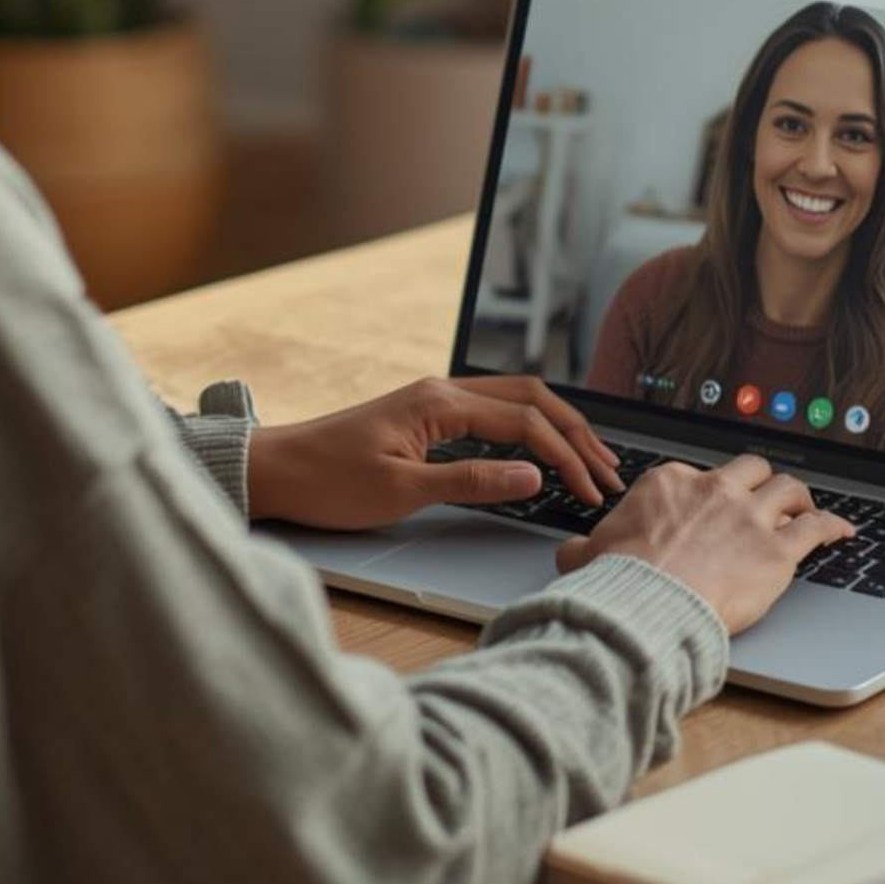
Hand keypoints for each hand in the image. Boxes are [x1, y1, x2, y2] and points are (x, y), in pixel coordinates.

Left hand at [247, 376, 625, 531]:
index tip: (593, 492)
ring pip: (514, 402)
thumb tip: (533, 475)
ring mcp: (433, 401)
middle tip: (609, 472)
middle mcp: (441, 391)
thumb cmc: (326, 482)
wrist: (275, 471)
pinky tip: (541, 451)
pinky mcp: (425, 417)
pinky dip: (528, 430)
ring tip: (589, 461)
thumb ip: (471, 482)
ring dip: (556, 428)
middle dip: (576, 434)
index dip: (567, 457)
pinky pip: (492, 413)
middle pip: (531, 399)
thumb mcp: (401, 492)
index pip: (525, 423)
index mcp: (439, 402)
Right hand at [554, 453, 855, 632]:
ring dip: (800, 498)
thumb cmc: (619, 581)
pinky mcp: (778, 551)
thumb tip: (570, 554)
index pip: (697, 476)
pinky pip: (817, 528)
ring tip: (806, 506)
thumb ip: (583, 550)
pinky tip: (842, 532)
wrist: (648, 604)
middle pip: (751, 469)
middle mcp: (714, 490)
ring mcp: (749, 517)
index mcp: (669, 483)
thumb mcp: (587, 556)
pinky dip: (833, 527)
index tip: (709, 508)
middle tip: (765, 496)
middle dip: (760, 481)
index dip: (706, 494)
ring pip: (789, 489)